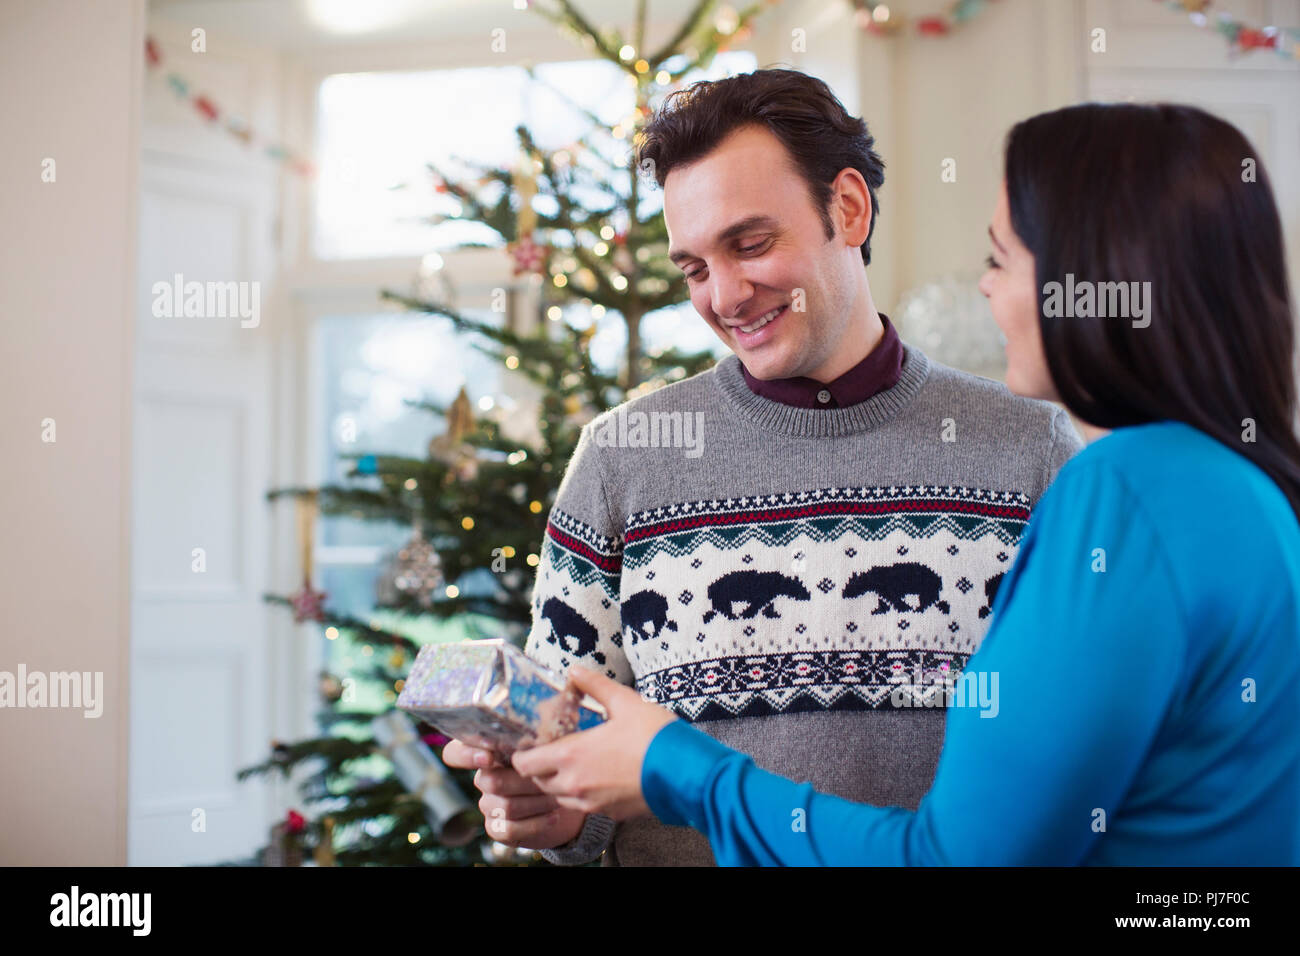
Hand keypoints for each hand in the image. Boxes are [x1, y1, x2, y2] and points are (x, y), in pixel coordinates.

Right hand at [442, 737, 586, 847]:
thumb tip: (549, 715)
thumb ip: (540, 731)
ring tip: (558, 796)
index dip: (466, 755)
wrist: (568, 799)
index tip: (489, 756)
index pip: (455, 752)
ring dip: (536, 802)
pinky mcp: (497, 828)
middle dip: (525, 781)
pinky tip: (553, 816)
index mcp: (487, 751)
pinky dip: (535, 824)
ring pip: (505, 805)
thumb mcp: (550, 743)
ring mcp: (488, 804)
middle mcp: (483, 778)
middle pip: (490, 781)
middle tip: (551, 777)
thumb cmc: (556, 762)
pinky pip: (508, 829)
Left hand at [510, 665, 679, 821]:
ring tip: (577, 761)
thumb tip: (575, 671)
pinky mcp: (610, 814)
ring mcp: (592, 804)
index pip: (525, 764)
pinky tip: (600, 775)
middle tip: (555, 748)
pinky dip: (583, 793)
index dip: (524, 753)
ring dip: (561, 781)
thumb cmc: (655, 736)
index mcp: (571, 756)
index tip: (534, 741)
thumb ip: (595, 685)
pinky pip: (584, 806)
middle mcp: (575, 785)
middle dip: (541, 766)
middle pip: (539, 782)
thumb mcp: (625, 701)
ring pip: (560, 796)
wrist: (686, 773)